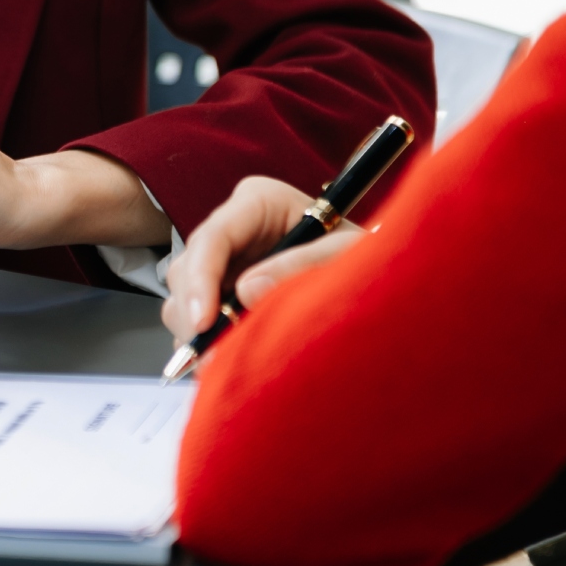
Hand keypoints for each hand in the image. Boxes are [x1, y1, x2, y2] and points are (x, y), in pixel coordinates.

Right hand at [160, 176, 368, 343]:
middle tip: (212, 357)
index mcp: (259, 201)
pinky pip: (195, 319)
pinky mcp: (223, 293)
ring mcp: (224, 262)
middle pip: (187, 269)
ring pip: (183, 297)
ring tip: (223, 363)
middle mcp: (234, 228)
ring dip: (197, 333)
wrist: (383, 280)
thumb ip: (304, 266)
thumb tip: (248, 291)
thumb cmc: (372, 258)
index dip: (201, 280)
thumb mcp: (350, 255)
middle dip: (195, 315)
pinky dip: (206, 343)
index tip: (204, 322)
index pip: (213, 237)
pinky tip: (226, 359)